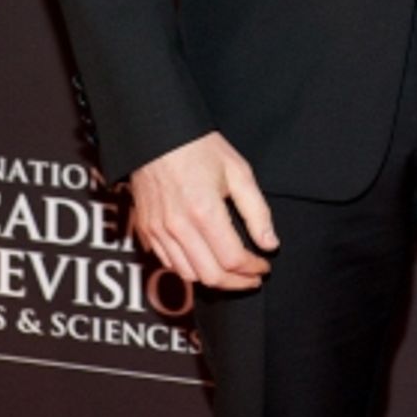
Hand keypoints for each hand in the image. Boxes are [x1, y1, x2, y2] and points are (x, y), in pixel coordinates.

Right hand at [129, 132, 277, 290]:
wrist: (157, 133)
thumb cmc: (198, 147)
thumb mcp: (238, 171)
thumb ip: (257, 211)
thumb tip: (270, 244)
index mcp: (204, 211)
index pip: (233, 260)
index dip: (253, 268)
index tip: (264, 265)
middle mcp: (178, 227)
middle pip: (211, 276)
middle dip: (237, 283)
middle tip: (252, 277)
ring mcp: (159, 231)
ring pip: (189, 275)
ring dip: (214, 279)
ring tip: (231, 272)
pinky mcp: (147, 230)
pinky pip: (169, 263)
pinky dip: (189, 269)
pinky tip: (205, 260)